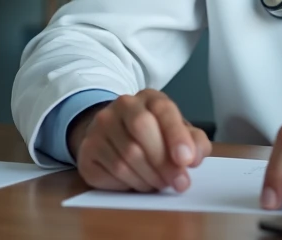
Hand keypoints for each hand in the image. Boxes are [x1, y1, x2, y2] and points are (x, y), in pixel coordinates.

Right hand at [68, 89, 212, 192]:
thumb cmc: (152, 134)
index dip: (176, 135)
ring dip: (148, 178)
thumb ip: (194, 141)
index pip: (163, 109)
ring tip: (160, 183)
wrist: (113, 134)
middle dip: (163, 162)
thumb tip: (194, 157)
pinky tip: (139, 183)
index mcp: (149, 98)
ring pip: (125, 157)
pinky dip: (128, 184)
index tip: (187, 160)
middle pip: (142, 130)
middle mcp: (122, 106)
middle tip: (179, 183)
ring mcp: (100, 127)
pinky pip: (109, 173)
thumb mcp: (177, 132)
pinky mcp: (87, 151)